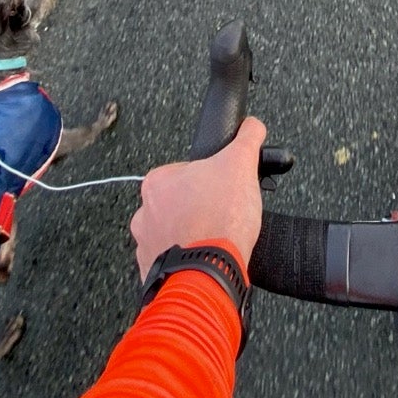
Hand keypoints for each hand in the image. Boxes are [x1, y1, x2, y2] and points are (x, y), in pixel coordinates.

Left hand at [130, 117, 266, 279]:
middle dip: (202, 210)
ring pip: (175, 234)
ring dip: (193, 236)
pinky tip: (207, 258)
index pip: (186, 173)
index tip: (225, 191)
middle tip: (226, 217)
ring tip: (217, 241)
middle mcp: (145, 212)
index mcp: (158, 182)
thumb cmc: (219, 219)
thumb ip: (246, 139)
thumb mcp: (240, 164)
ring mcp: (147, 244)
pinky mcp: (154, 271)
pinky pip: (173, 261)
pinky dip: (189, 260)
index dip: (212, 181)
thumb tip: (252, 126)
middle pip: (180, 204)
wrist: (208, 271)